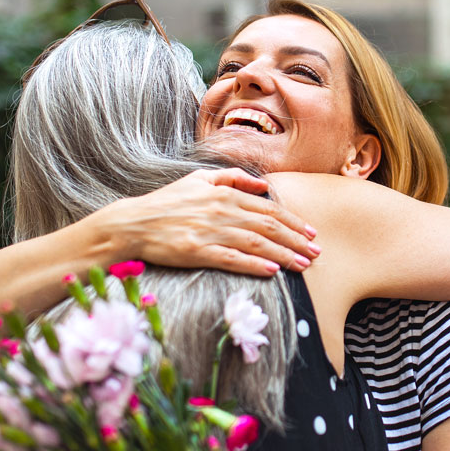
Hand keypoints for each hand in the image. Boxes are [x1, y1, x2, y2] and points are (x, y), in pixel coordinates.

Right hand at [99, 169, 319, 275]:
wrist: (133, 223)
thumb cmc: (167, 202)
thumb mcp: (199, 179)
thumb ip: (233, 178)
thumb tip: (264, 186)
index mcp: (225, 194)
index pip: (269, 209)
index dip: (293, 222)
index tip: (311, 233)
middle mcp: (222, 211)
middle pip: (269, 227)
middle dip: (296, 241)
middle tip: (316, 253)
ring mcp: (211, 232)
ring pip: (256, 244)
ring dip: (283, 255)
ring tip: (303, 265)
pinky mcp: (198, 252)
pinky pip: (232, 259)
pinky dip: (254, 265)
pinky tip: (272, 271)